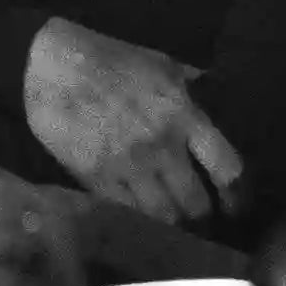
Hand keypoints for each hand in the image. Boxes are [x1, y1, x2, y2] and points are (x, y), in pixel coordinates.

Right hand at [19, 17, 240, 225]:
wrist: (49, 66)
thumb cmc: (109, 59)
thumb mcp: (160, 64)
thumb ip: (190, 86)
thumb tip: (212, 92)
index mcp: (184, 116)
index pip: (227, 169)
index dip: (237, 195)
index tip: (235, 205)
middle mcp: (162, 147)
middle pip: (196, 203)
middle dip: (202, 216)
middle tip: (201, 220)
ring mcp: (128, 166)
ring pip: (163, 216)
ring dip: (171, 223)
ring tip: (172, 226)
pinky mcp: (96, 177)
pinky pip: (127, 211)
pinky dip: (137, 219)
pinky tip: (140, 220)